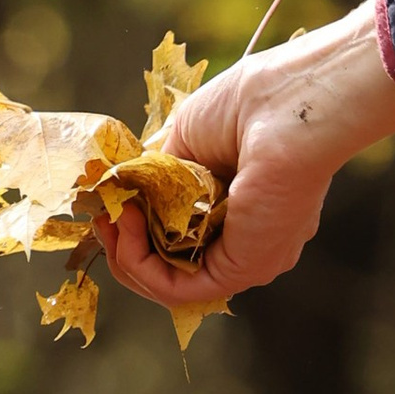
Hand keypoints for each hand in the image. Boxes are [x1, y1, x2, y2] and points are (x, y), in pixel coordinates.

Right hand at [103, 0, 394, 310]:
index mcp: (244, 207)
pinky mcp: (239, 270)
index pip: (182, 238)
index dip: (139, 227)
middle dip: (126, 244)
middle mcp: (249, 241)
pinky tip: (126, 226)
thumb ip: (158, 173)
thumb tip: (126, 191)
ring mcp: (246, 260)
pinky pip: (174, 288)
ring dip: (126, 254)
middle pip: (170, 265)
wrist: (289, 106)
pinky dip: (138, 262)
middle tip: (105, 214)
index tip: (113, 201)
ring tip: (112, 218)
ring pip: (167, 281)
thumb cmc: (250, 105)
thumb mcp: (187, 136)